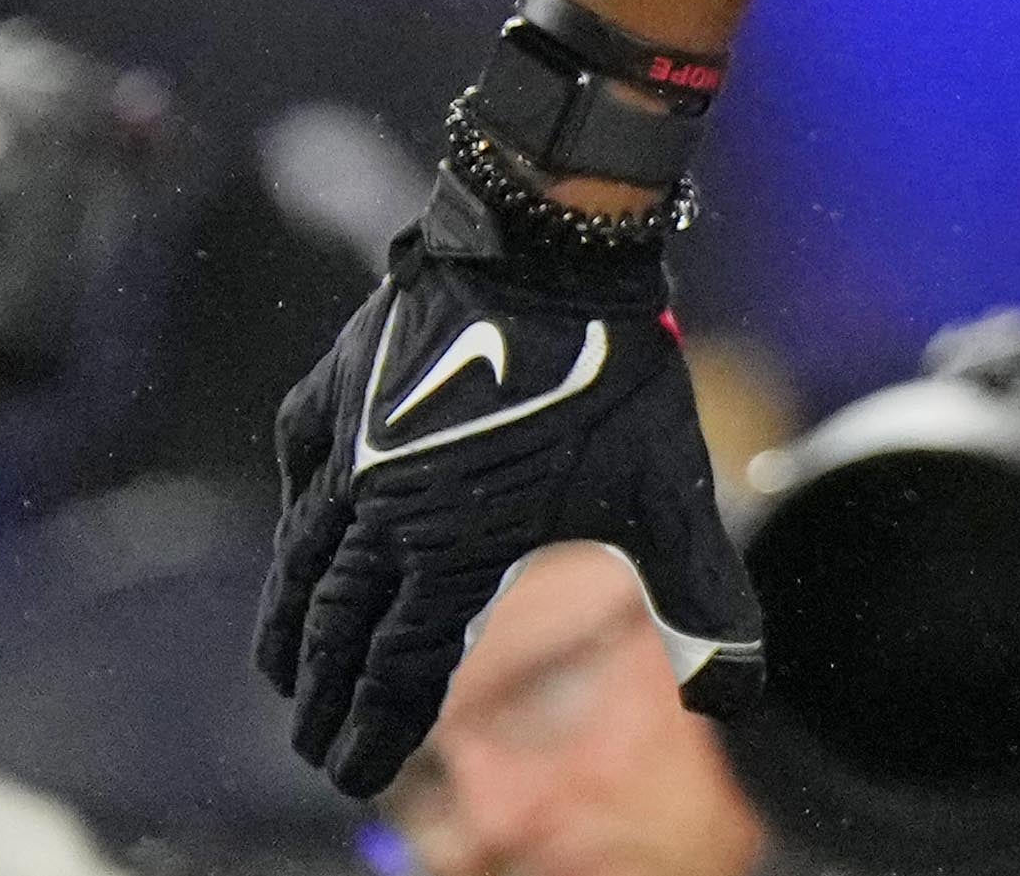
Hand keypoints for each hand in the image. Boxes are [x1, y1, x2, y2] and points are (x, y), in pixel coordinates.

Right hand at [261, 164, 758, 795]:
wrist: (553, 245)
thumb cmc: (616, 371)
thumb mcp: (670, 494)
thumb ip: (701, 600)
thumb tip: (737, 695)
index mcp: (451, 549)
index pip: (399, 670)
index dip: (375, 730)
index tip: (354, 775)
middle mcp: (380, 510)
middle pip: (334, 632)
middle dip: (320, 700)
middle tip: (312, 745)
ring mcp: (348, 448)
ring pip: (302, 561)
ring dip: (290, 627)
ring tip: (282, 672)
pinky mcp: (335, 387)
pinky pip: (300, 469)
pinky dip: (297, 516)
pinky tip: (300, 533)